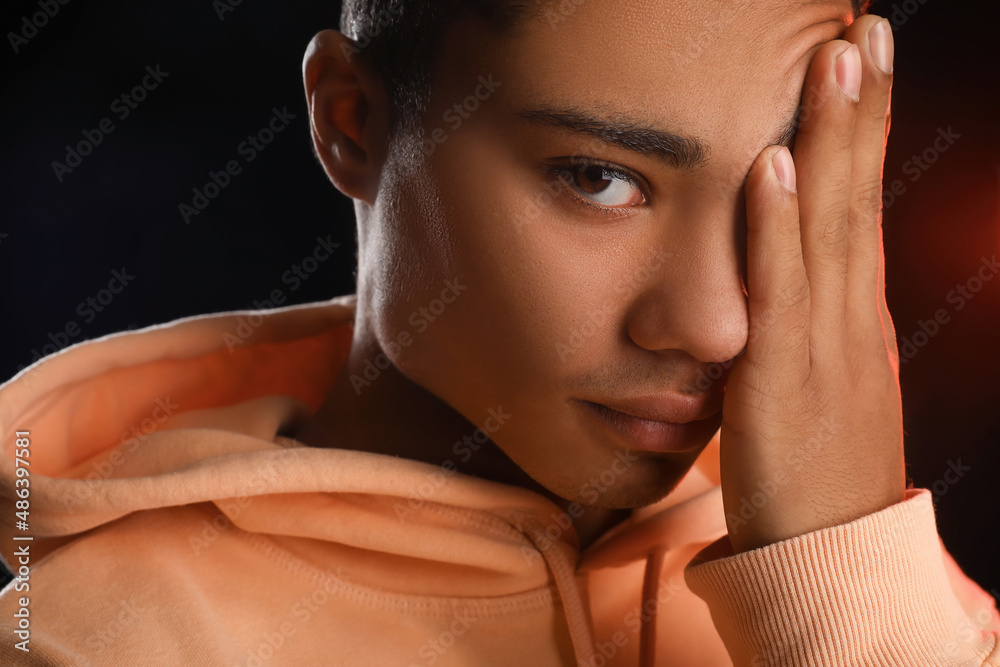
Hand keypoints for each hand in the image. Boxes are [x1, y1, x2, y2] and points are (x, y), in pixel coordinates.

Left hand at [720, 15, 905, 553]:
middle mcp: (850, 314)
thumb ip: (804, 328)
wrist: (830, 555)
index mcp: (853, 313)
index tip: (860, 65)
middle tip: (864, 27)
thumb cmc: (815, 470)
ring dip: (832, 136)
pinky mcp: (787, 377)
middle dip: (860, 107)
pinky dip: (780, 225)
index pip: (859, 204)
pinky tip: (777, 164)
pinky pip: (782, 289)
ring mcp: (825, 342)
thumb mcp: (819, 382)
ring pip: (832, 222)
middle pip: (857, 192)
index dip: (861, 132)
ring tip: (836, 56)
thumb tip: (786, 282)